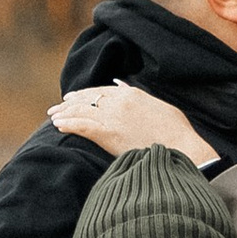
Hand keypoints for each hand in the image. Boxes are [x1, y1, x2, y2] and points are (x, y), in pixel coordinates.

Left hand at [50, 81, 217, 165]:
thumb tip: (124, 87)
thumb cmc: (177, 134)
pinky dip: (69, 124)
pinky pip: (82, 126)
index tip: (74, 98)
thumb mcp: (161, 108)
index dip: (86, 94)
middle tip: (58, 107)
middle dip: (71, 103)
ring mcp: (113, 117)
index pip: (102, 91)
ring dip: (65, 113)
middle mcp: (120, 102)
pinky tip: (58, 126)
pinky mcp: (109, 134)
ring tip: (53, 117)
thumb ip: (140, 98)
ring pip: (82, 111)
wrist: (182, 150)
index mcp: (133, 94)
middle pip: (88, 98)